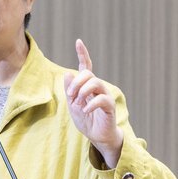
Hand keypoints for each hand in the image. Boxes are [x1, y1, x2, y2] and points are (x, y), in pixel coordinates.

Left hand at [63, 39, 123, 167]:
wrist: (97, 136)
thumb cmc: (86, 120)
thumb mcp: (72, 104)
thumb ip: (70, 90)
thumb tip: (68, 73)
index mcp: (88, 86)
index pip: (86, 67)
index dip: (83, 54)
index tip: (78, 42)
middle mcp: (98, 88)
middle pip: (89, 74)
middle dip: (77, 82)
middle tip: (71, 96)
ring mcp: (104, 96)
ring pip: (96, 83)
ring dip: (83, 91)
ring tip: (78, 102)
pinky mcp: (109, 107)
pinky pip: (102, 99)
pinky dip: (91, 104)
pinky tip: (85, 110)